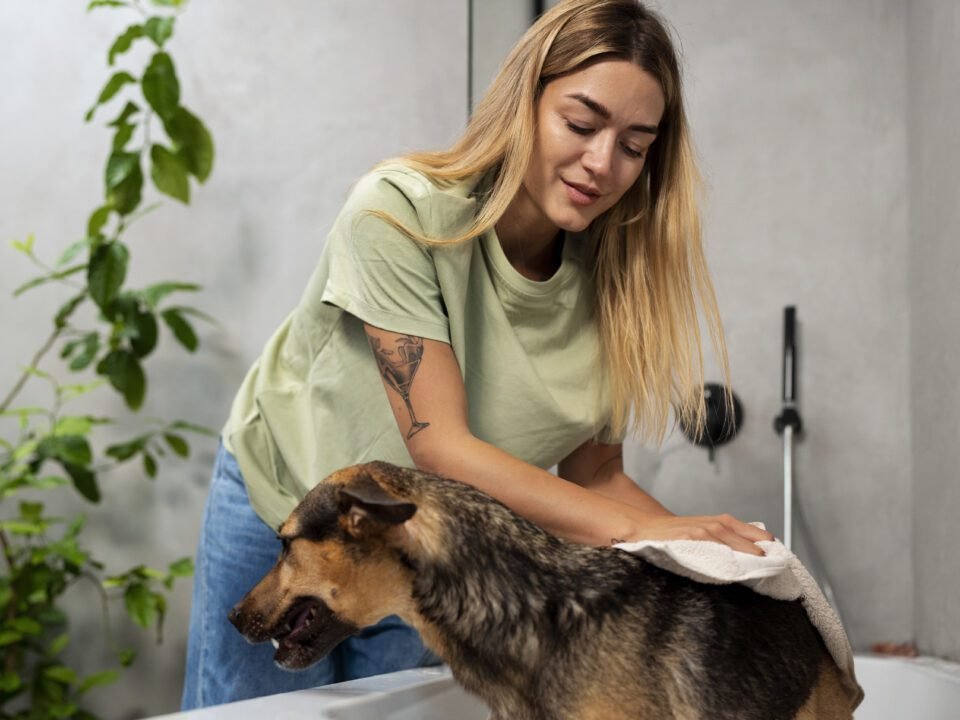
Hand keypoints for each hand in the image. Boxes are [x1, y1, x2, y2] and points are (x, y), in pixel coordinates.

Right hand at [624, 513, 773, 555]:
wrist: (645, 528)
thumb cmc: (676, 533)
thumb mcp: (703, 528)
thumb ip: (724, 537)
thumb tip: (753, 551)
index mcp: (719, 522)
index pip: (748, 530)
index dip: (763, 541)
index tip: (778, 553)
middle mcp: (712, 525)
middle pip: (742, 539)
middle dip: (758, 551)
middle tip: (774, 564)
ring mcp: (700, 533)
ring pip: (728, 544)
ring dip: (744, 554)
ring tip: (759, 566)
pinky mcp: (687, 542)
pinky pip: (708, 552)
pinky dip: (721, 559)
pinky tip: (731, 569)